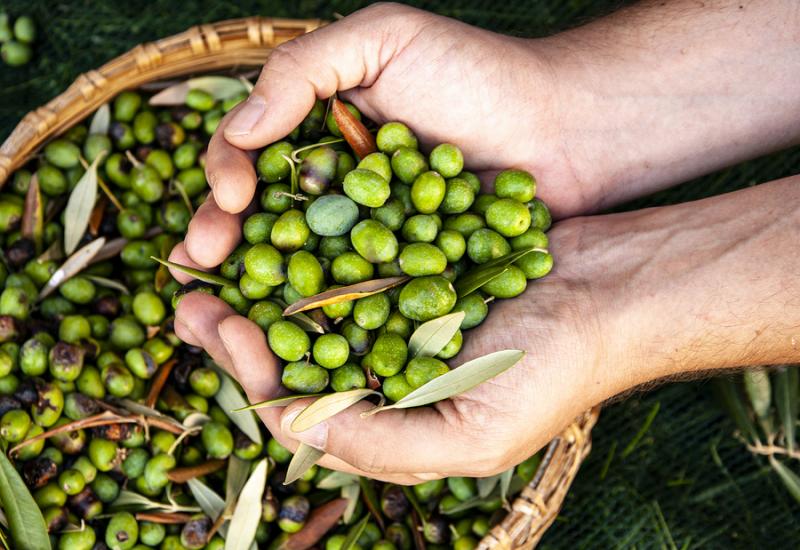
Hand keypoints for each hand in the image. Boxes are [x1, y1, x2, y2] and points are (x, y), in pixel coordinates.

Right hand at [169, 3, 582, 276]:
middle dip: (226, 246)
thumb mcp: (382, 39)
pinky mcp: (401, 278)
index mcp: (315, 136)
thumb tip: (237, 131)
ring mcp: (365, 239)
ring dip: (262, 292)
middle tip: (200, 271)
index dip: (224, 184)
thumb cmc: (474, 73)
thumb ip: (303, 70)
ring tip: (229, 317)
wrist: (562, 127)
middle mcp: (332, 191)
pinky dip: (326, 316)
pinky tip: (299, 337)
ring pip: (301, 267)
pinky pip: (355, 297)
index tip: (223, 206)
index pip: (248, 162)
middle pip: (264, 222)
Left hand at [173, 216, 607, 483]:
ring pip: (306, 307)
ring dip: (258, 284)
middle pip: (290, 358)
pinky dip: (307, 246)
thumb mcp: (471, 437)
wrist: (610, 290)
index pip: (299, 410)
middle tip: (188, 295)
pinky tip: (277, 221)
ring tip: (214, 256)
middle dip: (234, 330)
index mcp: (390, 421)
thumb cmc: (552, 370)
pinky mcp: (408, 267)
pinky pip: (343, 260)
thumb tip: (297, 430)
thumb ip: (382, 446)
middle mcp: (383, 371)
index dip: (251, 375)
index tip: (225, 330)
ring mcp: (393, 317)